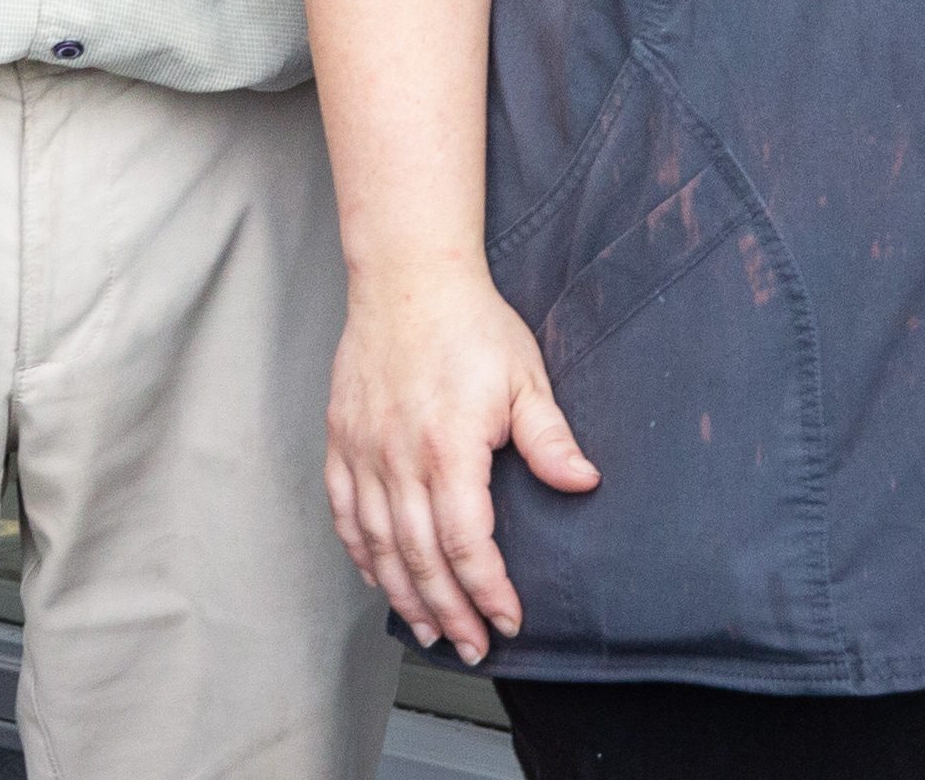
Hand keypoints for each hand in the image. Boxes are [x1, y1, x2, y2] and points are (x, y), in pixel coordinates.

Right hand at [322, 253, 593, 664]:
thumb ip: (550, 437)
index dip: (486, 590)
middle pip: (419, 556)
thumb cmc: (470, 325)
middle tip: (472, 647)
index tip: (507, 619)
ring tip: (428, 630)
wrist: (406, 276)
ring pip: (378, 543)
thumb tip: (583, 483)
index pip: (464, 541)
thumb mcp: (525, 378)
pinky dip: (360, 551)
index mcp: (448, 446)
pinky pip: (344, 510)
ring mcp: (363, 448)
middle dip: (448, 611)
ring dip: (403, 594)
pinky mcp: (341, 438)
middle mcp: (398, 455)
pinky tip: (378, 577)